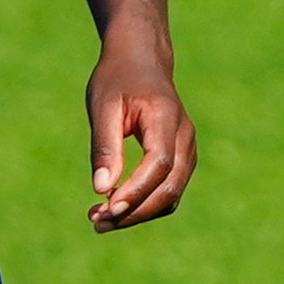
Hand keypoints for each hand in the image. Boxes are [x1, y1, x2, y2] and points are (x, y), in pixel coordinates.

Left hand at [86, 52, 193, 231]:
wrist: (141, 60)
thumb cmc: (117, 79)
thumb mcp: (103, 107)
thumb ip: (104, 147)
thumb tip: (100, 189)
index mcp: (166, 118)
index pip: (159, 164)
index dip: (135, 191)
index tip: (106, 208)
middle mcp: (184, 136)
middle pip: (169, 187)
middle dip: (134, 211)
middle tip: (96, 223)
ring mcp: (187, 148)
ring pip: (171, 194)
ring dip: (138, 213)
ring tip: (99, 219)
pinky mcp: (181, 157)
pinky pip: (168, 190)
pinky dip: (145, 204)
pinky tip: (115, 207)